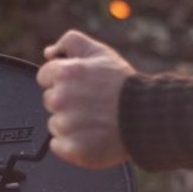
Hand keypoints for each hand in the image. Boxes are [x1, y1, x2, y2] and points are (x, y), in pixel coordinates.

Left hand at [36, 30, 134, 168]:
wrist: (147, 116)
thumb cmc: (124, 85)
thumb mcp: (100, 53)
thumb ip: (71, 43)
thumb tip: (49, 52)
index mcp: (64, 73)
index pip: (45, 76)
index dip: (62, 80)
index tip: (79, 86)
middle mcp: (60, 99)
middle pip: (50, 101)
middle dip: (66, 101)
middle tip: (91, 103)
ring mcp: (65, 125)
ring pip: (55, 124)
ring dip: (70, 124)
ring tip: (94, 120)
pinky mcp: (72, 148)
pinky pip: (58, 146)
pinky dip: (70, 144)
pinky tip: (90, 136)